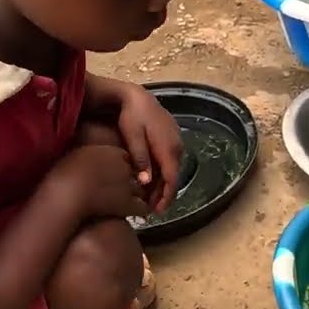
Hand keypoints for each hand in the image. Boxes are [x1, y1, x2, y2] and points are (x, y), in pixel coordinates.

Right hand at [46, 144, 150, 219]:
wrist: (67, 192)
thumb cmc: (64, 175)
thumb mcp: (75, 157)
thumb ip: (89, 157)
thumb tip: (88, 161)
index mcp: (111, 152)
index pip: (125, 157)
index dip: (121, 166)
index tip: (115, 174)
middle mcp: (124, 166)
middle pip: (136, 172)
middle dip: (131, 180)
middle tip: (122, 189)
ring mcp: (128, 185)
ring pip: (141, 190)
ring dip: (138, 195)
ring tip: (131, 202)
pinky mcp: (128, 204)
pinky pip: (143, 208)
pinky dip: (142, 211)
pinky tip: (138, 214)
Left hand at [112, 83, 182, 214]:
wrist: (136, 96)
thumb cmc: (132, 116)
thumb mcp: (133, 136)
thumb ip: (140, 159)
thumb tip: (147, 182)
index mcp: (169, 148)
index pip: (172, 180)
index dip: (166, 198)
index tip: (157, 212)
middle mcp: (177, 147)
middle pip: (173, 177)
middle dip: (164, 195)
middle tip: (150, 210)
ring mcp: (176, 142)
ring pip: (172, 170)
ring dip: (163, 185)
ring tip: (150, 198)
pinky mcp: (171, 139)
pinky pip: (170, 162)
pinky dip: (163, 174)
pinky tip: (152, 180)